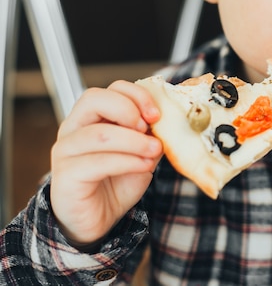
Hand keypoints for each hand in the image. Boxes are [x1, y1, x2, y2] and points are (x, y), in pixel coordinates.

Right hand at [50, 80, 161, 247]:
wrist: (98, 219)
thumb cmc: (117, 181)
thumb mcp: (141, 153)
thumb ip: (151, 134)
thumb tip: (170, 120)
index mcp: (92, 116)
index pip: (112, 89)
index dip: (137, 95)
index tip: (157, 114)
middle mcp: (74, 128)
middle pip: (94, 99)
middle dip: (128, 110)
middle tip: (150, 127)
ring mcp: (66, 151)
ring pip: (98, 133)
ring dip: (134, 140)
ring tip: (154, 150)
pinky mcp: (66, 176)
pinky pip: (97, 162)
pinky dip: (127, 161)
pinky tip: (145, 166)